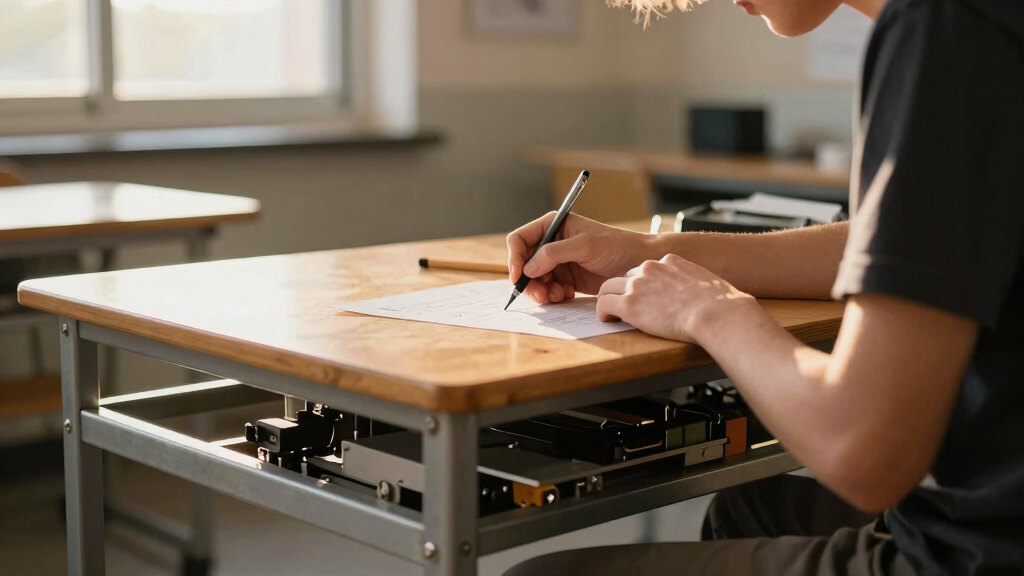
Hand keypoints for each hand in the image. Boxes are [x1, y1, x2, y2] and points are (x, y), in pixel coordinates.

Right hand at [507, 212, 657, 303]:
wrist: (640, 263)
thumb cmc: (617, 247)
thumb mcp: (585, 246)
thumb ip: (554, 254)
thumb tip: (528, 268)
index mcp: (553, 225)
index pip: (520, 239)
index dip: (514, 258)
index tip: (518, 277)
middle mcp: (552, 243)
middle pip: (524, 264)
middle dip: (528, 280)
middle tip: (540, 295)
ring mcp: (558, 262)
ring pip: (535, 280)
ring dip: (541, 291)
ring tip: (558, 295)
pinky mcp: (567, 278)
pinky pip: (548, 290)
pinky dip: (553, 296)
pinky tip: (567, 295)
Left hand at [596, 254, 757, 341]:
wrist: (716, 313)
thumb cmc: (720, 305)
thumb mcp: (708, 283)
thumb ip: (696, 284)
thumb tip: (704, 295)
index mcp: (669, 261)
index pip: (646, 269)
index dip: (642, 285)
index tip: (643, 297)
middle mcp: (650, 268)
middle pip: (624, 276)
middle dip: (622, 291)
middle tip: (623, 306)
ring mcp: (638, 285)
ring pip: (608, 287)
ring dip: (608, 300)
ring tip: (611, 313)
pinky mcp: (629, 304)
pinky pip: (604, 304)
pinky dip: (603, 312)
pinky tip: (607, 320)